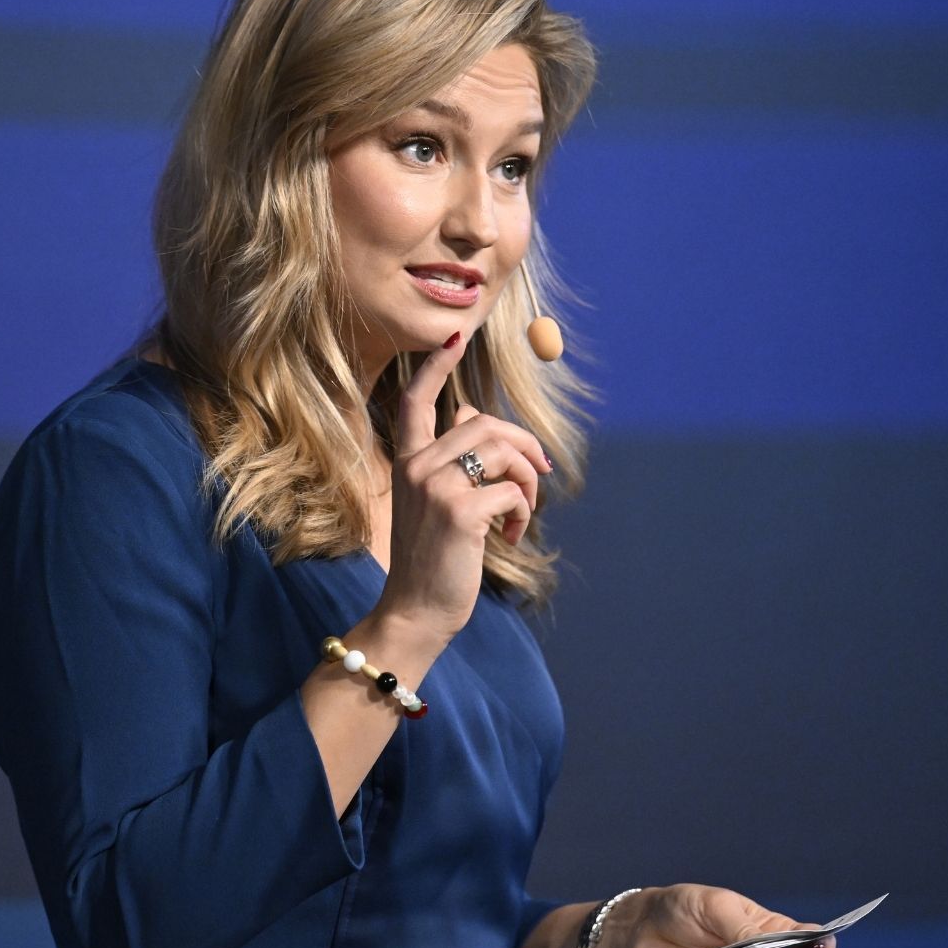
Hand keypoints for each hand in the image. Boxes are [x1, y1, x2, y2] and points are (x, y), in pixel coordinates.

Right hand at [377, 330, 550, 636]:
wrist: (416, 610)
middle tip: (539, 475)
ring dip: (528, 481)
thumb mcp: (431, 504)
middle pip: (485, 423)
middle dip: (524, 446)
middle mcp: (416, 466)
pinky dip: (523, 513)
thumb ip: (450, 464)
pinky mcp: (460, 511)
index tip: (453, 337)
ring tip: (521, 513)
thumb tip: (486, 426)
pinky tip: (509, 538)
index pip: (415, 401)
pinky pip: (513, 492)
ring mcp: (436, 487)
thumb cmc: (432, 559)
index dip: (437, 366)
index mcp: (407, 461)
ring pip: (504, 451)